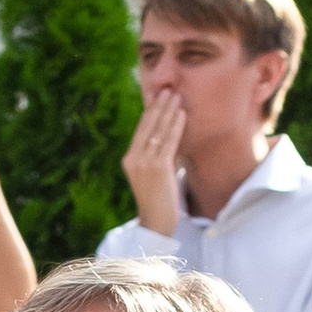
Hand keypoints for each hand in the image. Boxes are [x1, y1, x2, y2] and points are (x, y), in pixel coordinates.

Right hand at [123, 88, 186, 236]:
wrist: (157, 221)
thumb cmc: (159, 198)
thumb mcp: (154, 173)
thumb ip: (159, 155)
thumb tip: (170, 135)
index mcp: (129, 159)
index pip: (141, 129)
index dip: (150, 111)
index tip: (157, 96)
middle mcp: (133, 158)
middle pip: (147, 126)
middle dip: (158, 106)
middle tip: (168, 89)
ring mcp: (144, 163)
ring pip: (158, 131)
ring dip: (168, 111)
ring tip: (176, 96)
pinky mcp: (158, 168)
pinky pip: (168, 142)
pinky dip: (176, 126)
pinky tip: (181, 114)